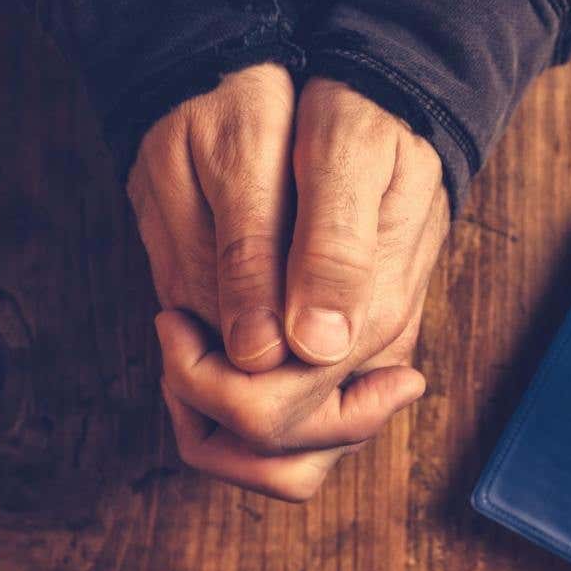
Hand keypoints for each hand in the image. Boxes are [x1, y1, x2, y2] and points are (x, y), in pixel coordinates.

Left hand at [152, 78, 449, 499]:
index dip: (204, 381)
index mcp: (370, 319)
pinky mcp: (354, 356)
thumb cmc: (365, 121)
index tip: (171, 317)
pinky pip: (300, 427)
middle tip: (174, 328)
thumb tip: (312, 348)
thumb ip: (334, 249)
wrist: (399, 114)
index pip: (275, 411)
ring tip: (192, 351)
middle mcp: (373, 356)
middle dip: (205, 406)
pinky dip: (244, 409)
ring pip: (291, 456)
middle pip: (280, 448)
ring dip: (223, 426)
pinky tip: (219, 349)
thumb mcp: (348, 154)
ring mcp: (367, 362)